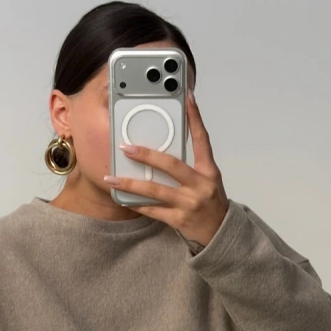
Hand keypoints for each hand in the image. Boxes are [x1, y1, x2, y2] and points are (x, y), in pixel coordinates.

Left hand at [104, 88, 228, 246]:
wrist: (219, 232)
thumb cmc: (210, 201)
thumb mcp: (207, 178)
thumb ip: (190, 163)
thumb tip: (165, 144)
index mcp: (209, 170)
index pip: (202, 139)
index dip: (195, 118)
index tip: (187, 98)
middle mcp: (200, 185)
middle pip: (171, 165)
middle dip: (147, 155)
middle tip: (126, 147)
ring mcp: (189, 203)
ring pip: (156, 191)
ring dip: (131, 184)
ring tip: (111, 178)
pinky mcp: (179, 219)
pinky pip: (153, 210)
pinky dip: (137, 204)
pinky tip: (122, 198)